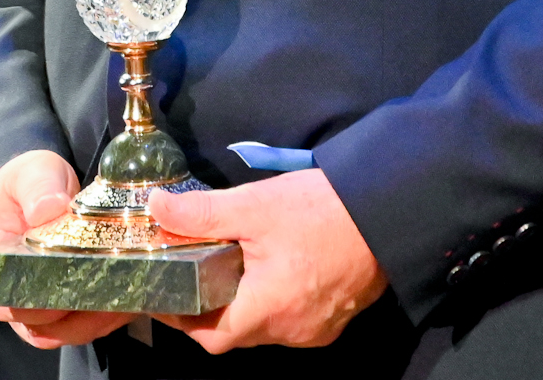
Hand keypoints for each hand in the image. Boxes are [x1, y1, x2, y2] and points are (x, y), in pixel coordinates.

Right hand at [0, 149, 136, 349]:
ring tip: (120, 300)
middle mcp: (4, 287)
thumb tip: (47, 210)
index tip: (69, 283)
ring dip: (88, 321)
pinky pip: (76, 327)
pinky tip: (124, 303)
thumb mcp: (35, 168)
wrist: (46, 186)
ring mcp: (31, 303)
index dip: (34, 297)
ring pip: (56, 332)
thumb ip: (39, 184)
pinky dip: (100, 320)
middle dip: (69, 310)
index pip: (2, 290)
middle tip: (104, 292)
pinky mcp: (58, 309)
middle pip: (31, 319)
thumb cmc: (34, 178)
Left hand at [149, 167, 386, 351]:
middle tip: (196, 269)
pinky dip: (275, 301)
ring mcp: (316, 330)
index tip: (166, 292)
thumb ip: (203, 212)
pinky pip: (293, 320)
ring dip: (246, 302)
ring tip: (233, 263)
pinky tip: (275, 268)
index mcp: (267, 311)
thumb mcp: (255, 205)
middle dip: (213, 306)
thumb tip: (157, 207)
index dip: (183, 318)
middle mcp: (290, 333)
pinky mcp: (335, 319)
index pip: (209, 336)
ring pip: (265, 327)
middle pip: (237, 333)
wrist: (386, 210)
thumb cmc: (319, 210)